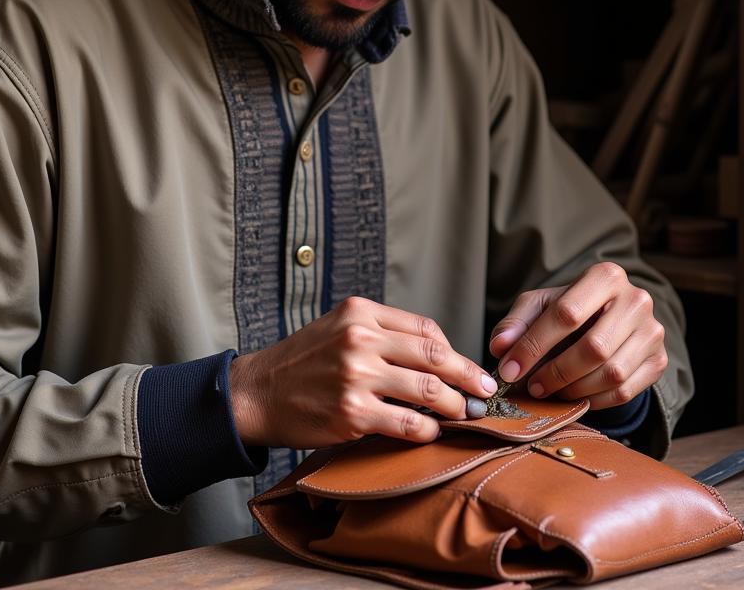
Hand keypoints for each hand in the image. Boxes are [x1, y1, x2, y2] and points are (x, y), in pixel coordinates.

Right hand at [228, 296, 497, 447]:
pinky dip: (427, 430)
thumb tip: (435, 355)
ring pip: (427, 389)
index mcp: (360, 312)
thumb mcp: (339, 327)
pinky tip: (431, 432)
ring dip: (454, 404)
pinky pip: (407, 423)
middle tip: (486, 389)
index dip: (453, 350)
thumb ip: (381, 333)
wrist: (258, 392)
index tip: (469, 366)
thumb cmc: (302, 362)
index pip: (424, 328)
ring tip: (464, 413)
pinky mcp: (352, 413)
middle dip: (467, 374)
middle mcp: (360, 338)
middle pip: (433, 354)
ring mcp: (356, 376)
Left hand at [489, 262, 667, 409]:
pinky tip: (573, 396)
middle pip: (593, 347)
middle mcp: (636, 300)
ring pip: (612, 373)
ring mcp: (652, 331)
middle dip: (555, 373)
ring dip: (574, 389)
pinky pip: (625, 391)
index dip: (533, 345)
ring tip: (549, 391)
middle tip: (531, 387)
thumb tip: (500, 348)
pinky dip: (594, 400)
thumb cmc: (570, 308)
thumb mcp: (540, 305)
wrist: (610, 317)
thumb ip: (516, 323)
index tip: (509, 370)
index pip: (566, 314)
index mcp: (605, 276)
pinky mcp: (659, 361)